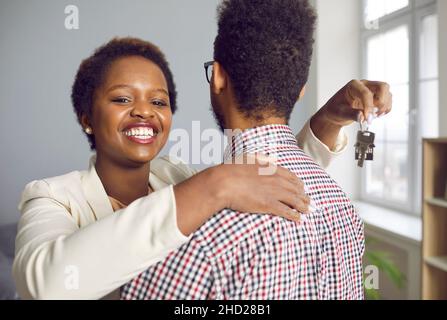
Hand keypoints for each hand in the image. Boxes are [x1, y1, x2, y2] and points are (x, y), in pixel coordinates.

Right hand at [174, 154, 308, 235]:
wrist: (224, 182)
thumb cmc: (231, 170)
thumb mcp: (247, 159)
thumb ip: (258, 159)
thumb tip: (263, 159)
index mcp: (271, 168)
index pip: (291, 176)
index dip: (298, 183)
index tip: (302, 188)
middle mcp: (276, 179)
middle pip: (296, 189)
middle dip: (304, 196)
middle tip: (308, 201)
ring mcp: (273, 192)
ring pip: (295, 200)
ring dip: (303, 206)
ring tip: (307, 211)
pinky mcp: (269, 205)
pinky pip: (286, 211)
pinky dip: (294, 215)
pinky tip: (298, 219)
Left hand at [318, 79, 392, 125]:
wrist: (337, 112)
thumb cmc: (336, 110)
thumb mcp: (339, 113)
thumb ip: (350, 114)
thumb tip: (362, 116)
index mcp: (353, 85)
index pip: (366, 93)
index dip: (368, 106)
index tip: (366, 118)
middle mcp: (365, 85)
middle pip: (383, 87)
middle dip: (382, 102)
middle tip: (374, 114)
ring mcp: (372, 90)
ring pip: (387, 93)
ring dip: (385, 106)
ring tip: (374, 116)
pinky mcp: (376, 97)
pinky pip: (388, 100)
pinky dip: (386, 108)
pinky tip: (377, 115)